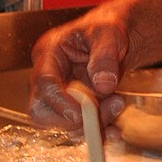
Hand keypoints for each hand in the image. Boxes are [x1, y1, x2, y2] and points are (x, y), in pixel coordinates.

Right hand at [29, 15, 128, 130]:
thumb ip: (105, 57)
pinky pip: (79, 128)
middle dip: (74, 119)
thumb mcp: (109, 34)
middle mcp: (49, 76)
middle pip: (43, 112)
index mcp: (49, 52)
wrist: (117, 38)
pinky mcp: (73, 107)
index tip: (81, 113)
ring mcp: (60, 94)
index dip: (60, 102)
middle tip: (107, 107)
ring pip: (63, 124)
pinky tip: (114, 130)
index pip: (44, 83)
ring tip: (118, 103)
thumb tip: (104, 85)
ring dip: (92, 124)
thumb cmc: (107, 28)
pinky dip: (97, 132)